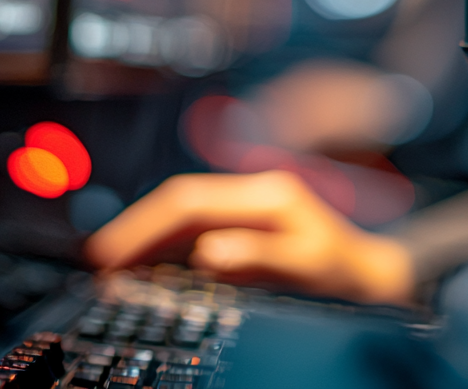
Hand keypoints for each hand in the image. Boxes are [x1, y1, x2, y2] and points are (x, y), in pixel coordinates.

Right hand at [83, 170, 415, 304]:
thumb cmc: (343, 272)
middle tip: (97, 261)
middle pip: (179, 202)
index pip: (189, 201)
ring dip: (147, 238)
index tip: (112, 253)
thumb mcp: (305, 266)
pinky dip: (166, 248)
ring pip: (184, 215)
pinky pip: (196, 230)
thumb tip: (207, 252)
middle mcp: (253, 193)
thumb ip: (257, 257)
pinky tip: (146, 267)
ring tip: (110, 265)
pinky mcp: (246, 225)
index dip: (145, 225)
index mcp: (265, 194)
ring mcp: (248, 207)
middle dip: (136, 229)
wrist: (370, 275)